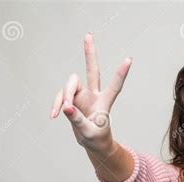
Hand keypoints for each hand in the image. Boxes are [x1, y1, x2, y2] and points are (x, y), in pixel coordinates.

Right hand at [50, 32, 132, 153]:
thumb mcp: (88, 133)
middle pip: (92, 71)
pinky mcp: (72, 100)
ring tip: (60, 113)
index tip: (129, 59)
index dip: (121, 73)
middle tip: (89, 35)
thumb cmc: (96, 139)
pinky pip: (61, 96)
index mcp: (105, 102)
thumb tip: (65, 107)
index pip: (115, 86)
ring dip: (63, 97)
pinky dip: (57, 104)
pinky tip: (54, 115)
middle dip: (89, 54)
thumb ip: (77, 120)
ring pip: (70, 85)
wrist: (93, 144)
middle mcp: (94, 95)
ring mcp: (83, 96)